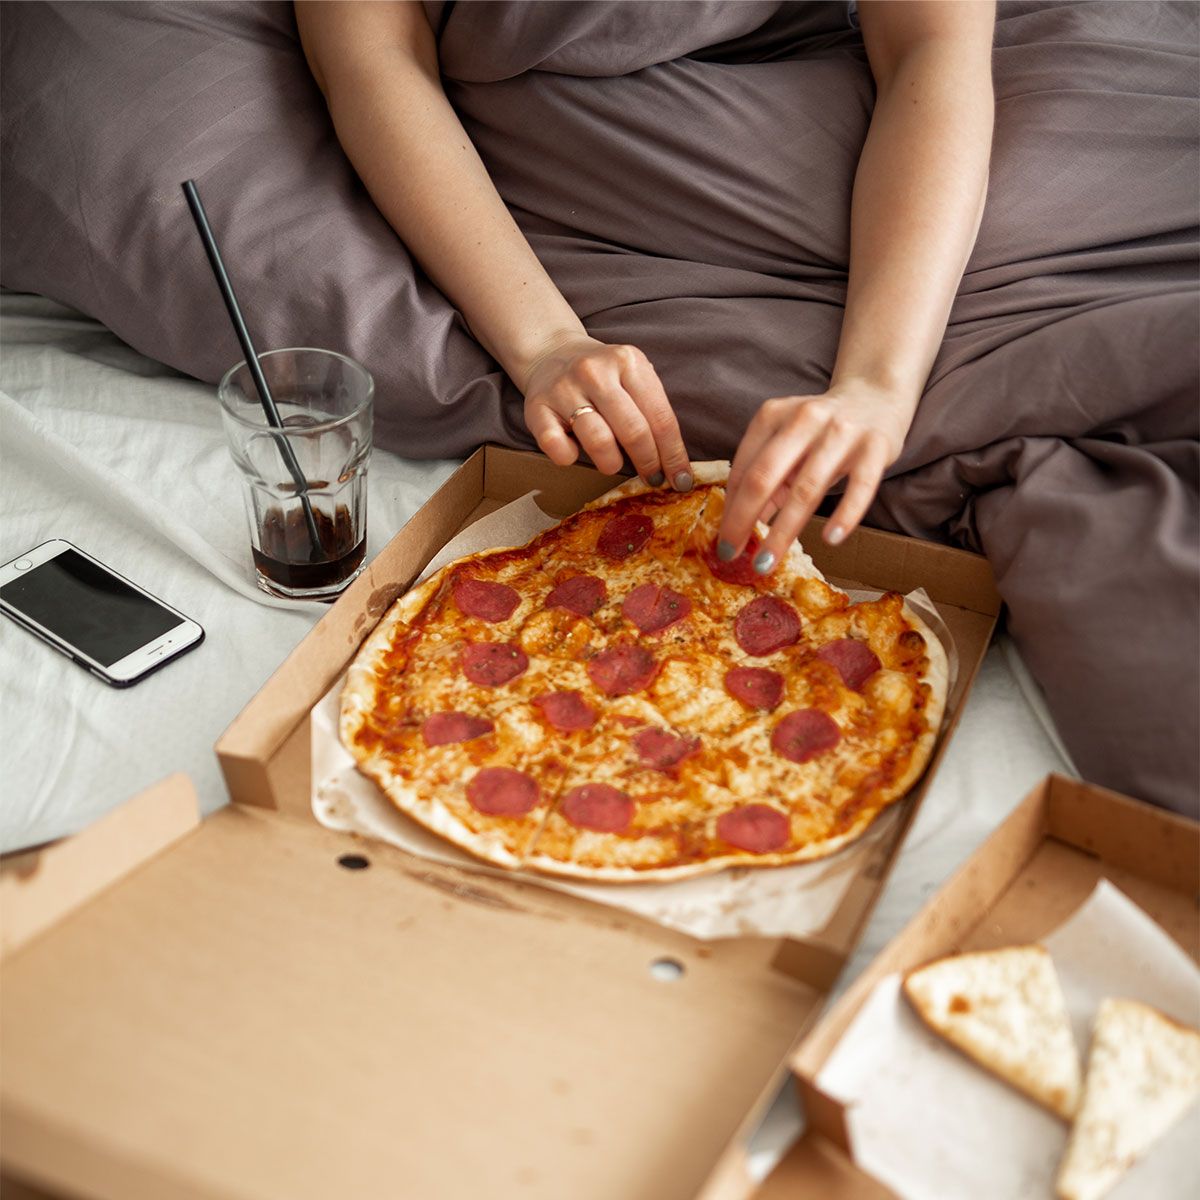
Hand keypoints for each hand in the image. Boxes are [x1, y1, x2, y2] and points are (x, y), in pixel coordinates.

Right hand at [520, 334, 692, 488]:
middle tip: (652, 479)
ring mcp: (563, 388)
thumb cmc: (603, 377)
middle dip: (648, 463)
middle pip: (633, 431)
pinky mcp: (536, 407)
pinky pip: (556, 447)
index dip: (673, 455)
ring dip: (611, 463)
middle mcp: (594, 371)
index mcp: (628, 361)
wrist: (551, 352)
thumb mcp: (633, 377)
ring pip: (597, 441)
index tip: (681, 481)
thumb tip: (674, 465)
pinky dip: (569, 457)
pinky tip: (574, 451)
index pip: (660, 417)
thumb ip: (652, 411)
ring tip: (613, 464)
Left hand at [717, 382, 916, 573]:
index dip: (729, 508)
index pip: (743, 468)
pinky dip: (845, 515)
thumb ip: (768, 480)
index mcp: (773, 415)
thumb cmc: (822, 431)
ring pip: (807, 488)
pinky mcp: (875, 446)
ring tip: (767, 562)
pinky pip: (860, 486)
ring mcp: (841, 431)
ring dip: (783, 531)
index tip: (723, 540)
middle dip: (742, 519)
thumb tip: (742, 527)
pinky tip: (830, 539)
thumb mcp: (788, 445)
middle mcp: (803, 419)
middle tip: (731, 554)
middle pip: (764, 477)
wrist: (876, 396)